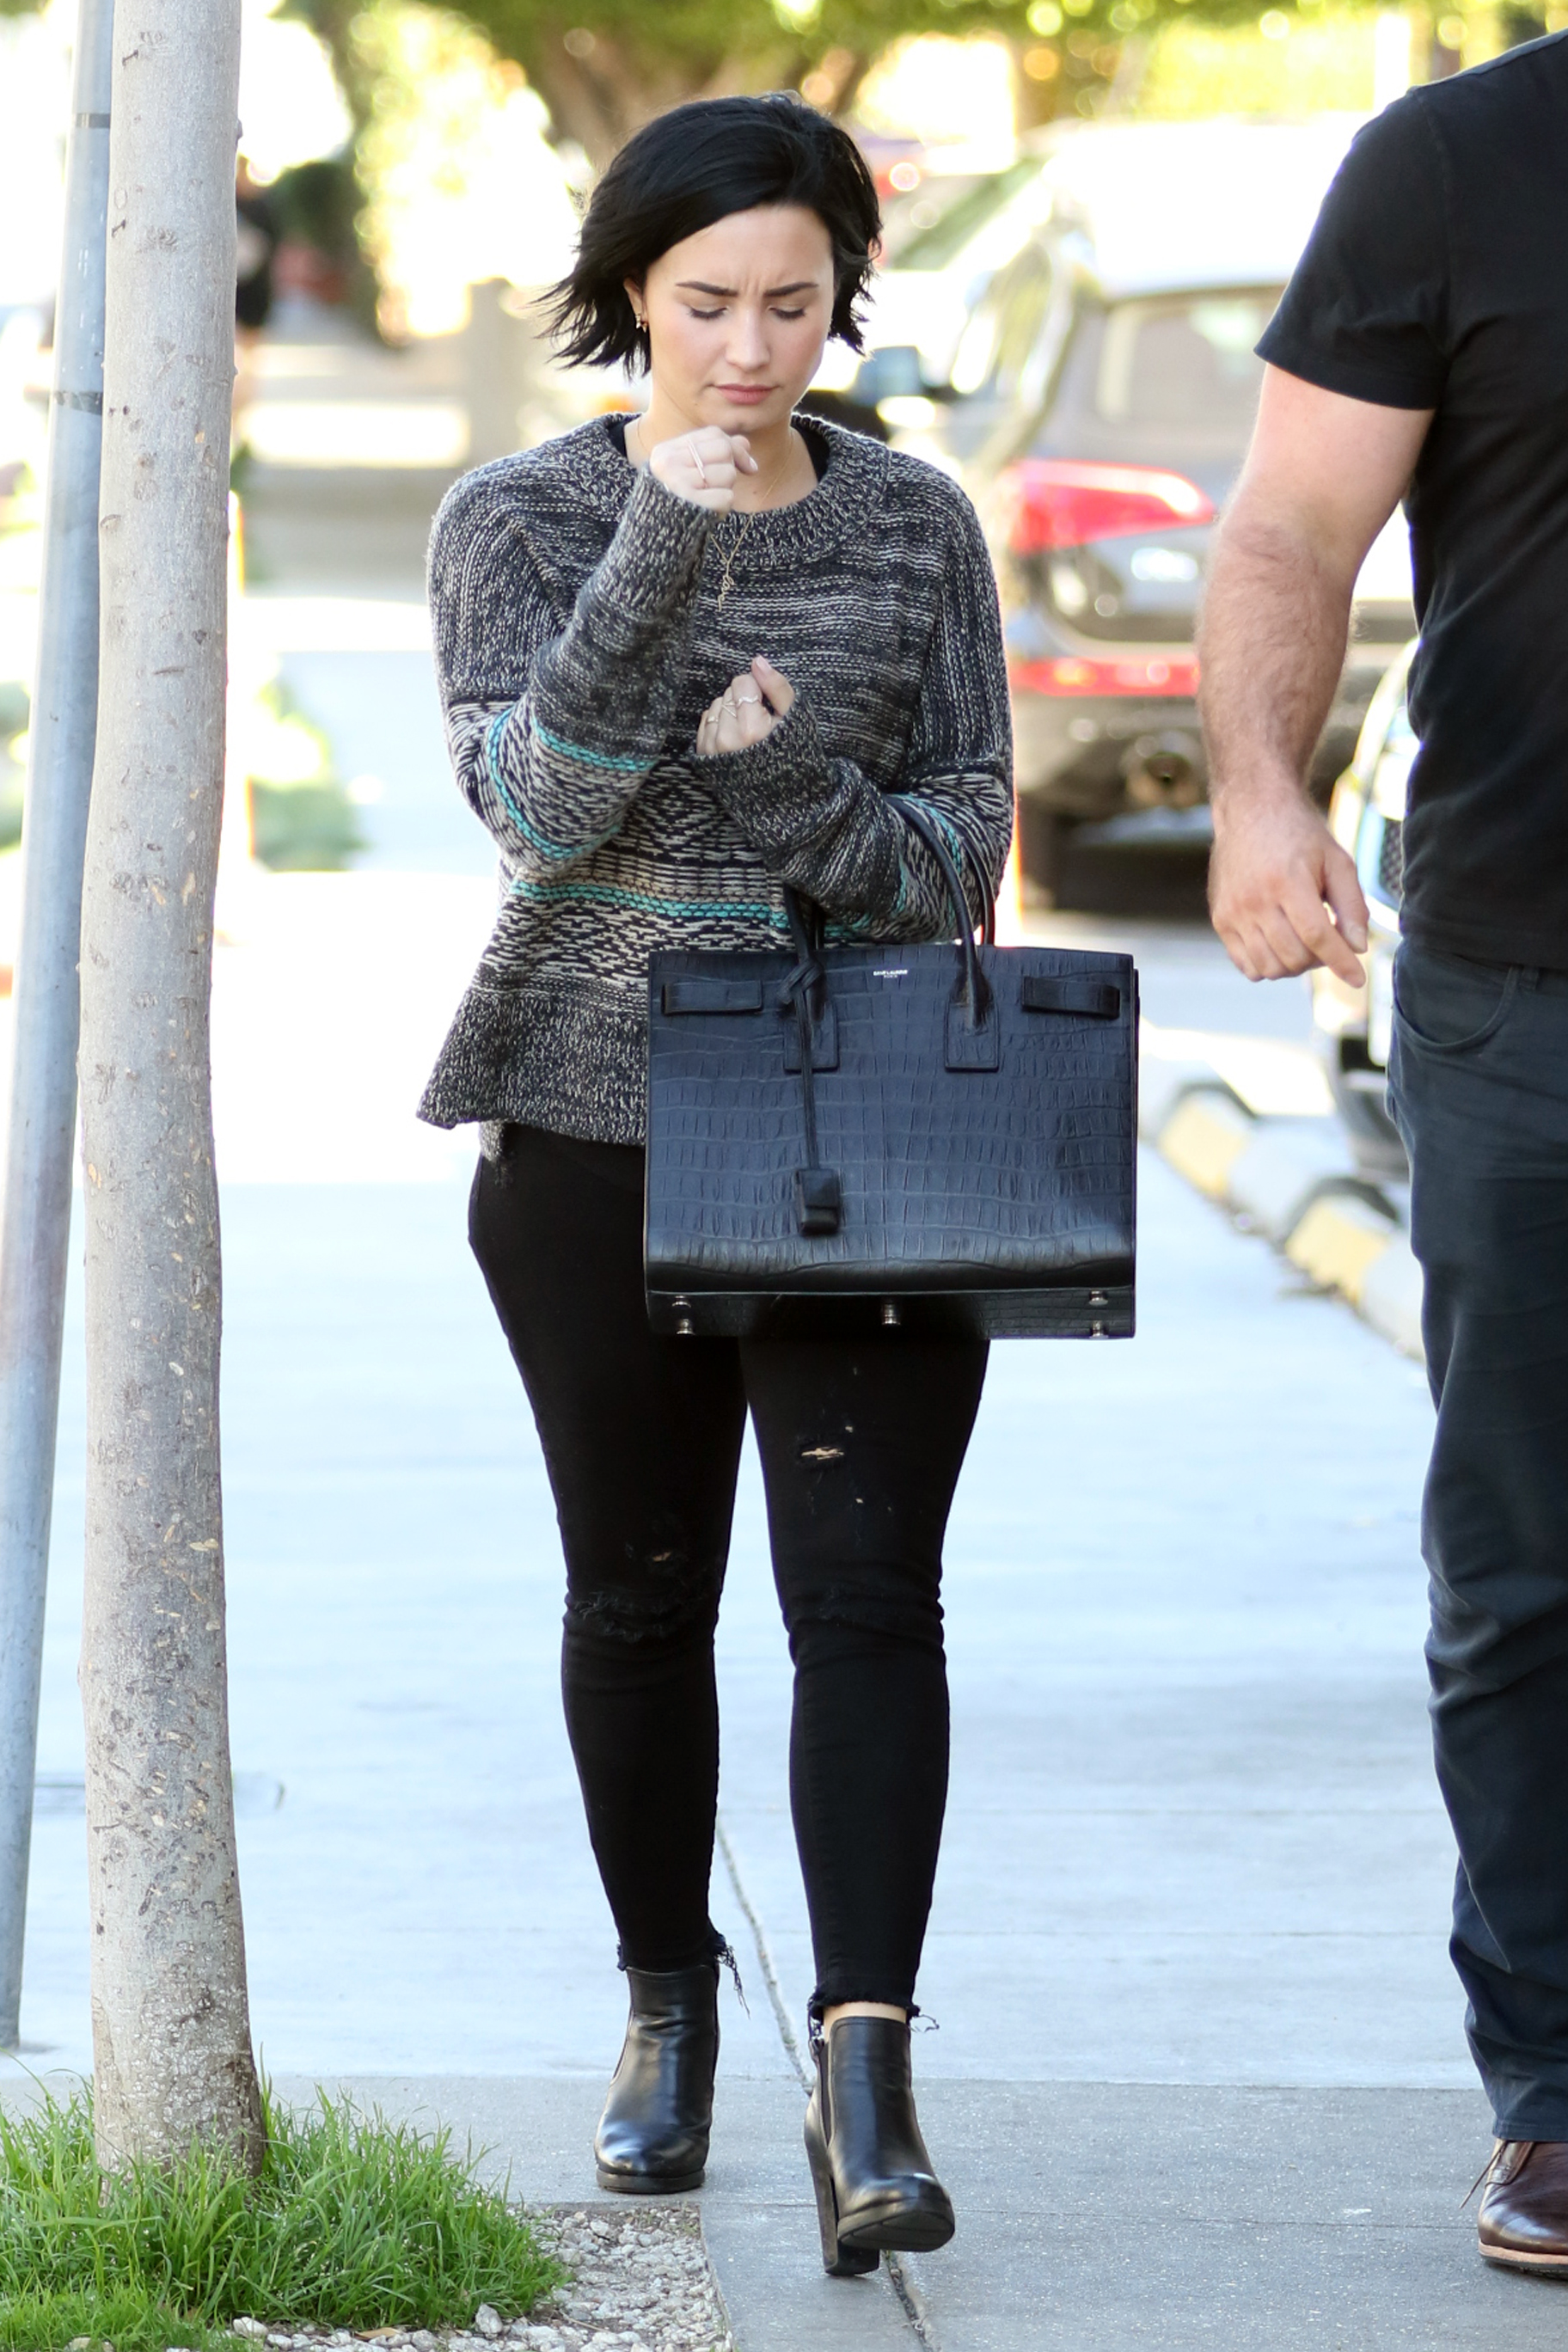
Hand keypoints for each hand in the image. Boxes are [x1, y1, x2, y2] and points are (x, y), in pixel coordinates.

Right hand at [646, 425, 757, 513]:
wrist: (657, 535)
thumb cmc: (677, 501)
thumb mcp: (688, 470)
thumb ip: (714, 452)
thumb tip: (745, 442)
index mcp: (667, 451)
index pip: (713, 434)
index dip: (735, 447)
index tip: (745, 465)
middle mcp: (670, 464)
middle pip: (724, 449)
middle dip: (729, 468)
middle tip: (716, 485)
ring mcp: (679, 484)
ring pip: (728, 473)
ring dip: (726, 488)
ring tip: (708, 498)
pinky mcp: (691, 505)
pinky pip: (727, 497)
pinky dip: (724, 506)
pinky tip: (710, 511)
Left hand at [696, 657, 794, 755]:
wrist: (774, 785)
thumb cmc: (787, 751)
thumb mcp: (793, 718)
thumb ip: (777, 687)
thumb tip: (757, 661)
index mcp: (750, 729)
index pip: (743, 682)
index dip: (757, 689)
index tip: (765, 706)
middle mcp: (727, 738)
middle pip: (729, 692)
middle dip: (743, 701)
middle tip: (756, 721)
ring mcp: (712, 746)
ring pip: (717, 704)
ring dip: (730, 711)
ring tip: (746, 730)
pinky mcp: (703, 752)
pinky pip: (706, 719)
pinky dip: (719, 722)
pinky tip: (734, 736)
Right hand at [1208, 778, 1368, 985]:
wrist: (1251, 811)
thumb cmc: (1300, 836)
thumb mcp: (1337, 861)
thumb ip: (1352, 905)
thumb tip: (1358, 947)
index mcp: (1287, 881)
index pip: (1317, 936)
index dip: (1341, 962)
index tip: (1358, 979)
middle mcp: (1254, 900)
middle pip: (1295, 957)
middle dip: (1320, 960)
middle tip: (1329, 940)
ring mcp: (1233, 912)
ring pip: (1271, 967)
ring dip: (1295, 965)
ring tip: (1305, 943)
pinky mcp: (1220, 920)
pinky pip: (1247, 965)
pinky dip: (1269, 966)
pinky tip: (1281, 944)